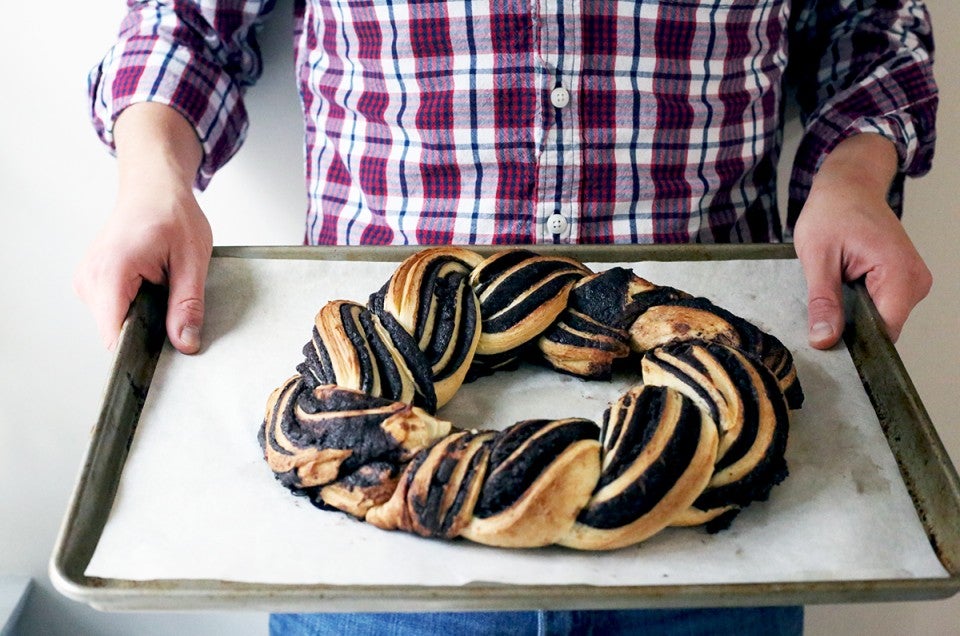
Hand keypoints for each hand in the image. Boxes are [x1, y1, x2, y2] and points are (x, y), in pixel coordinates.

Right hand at [74, 103, 211, 353]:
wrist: (154, 188)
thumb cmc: (172, 214)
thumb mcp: (192, 261)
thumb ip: (187, 305)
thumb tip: (185, 343)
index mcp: (112, 271)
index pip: (114, 333)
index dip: (140, 349)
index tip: (164, 352)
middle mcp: (90, 278)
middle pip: (116, 332)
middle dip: (147, 332)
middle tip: (174, 308)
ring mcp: (87, 281)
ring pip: (115, 324)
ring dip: (143, 318)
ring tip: (163, 290)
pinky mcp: (93, 283)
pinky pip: (114, 311)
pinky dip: (136, 308)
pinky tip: (152, 289)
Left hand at [793, 133, 930, 348]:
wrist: (849, 185)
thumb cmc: (833, 211)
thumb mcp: (817, 257)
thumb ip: (824, 301)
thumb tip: (825, 339)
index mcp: (900, 274)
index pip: (885, 331)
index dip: (854, 341)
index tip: (827, 341)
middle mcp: (915, 282)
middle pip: (884, 328)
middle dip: (851, 327)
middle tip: (822, 309)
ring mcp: (913, 282)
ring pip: (882, 320)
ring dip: (854, 314)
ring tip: (833, 288)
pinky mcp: (904, 281)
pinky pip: (882, 307)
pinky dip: (859, 304)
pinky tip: (843, 287)